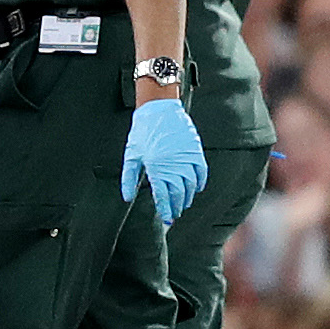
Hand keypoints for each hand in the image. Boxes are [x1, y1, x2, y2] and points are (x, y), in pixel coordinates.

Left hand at [124, 98, 206, 220]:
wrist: (159, 109)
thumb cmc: (142, 132)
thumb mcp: (131, 155)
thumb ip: (128, 178)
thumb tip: (127, 197)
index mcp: (156, 167)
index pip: (163, 195)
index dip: (165, 209)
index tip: (166, 219)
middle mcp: (173, 165)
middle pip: (178, 193)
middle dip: (176, 207)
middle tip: (174, 216)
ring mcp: (187, 158)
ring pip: (191, 185)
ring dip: (188, 198)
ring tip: (183, 205)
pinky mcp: (195, 151)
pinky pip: (202, 172)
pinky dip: (200, 183)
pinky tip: (196, 190)